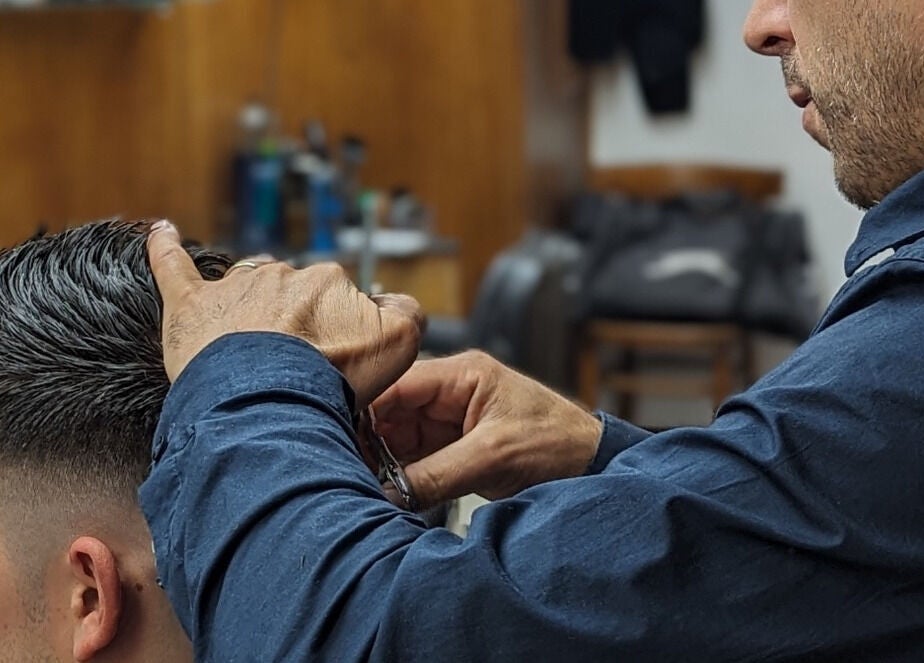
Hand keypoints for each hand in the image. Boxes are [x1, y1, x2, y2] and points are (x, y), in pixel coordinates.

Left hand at [147, 220, 423, 407]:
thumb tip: (391, 301)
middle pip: (292, 295)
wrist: (270, 404)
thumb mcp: (399, 344)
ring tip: (253, 353)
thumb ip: (405, 312)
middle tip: (295, 371)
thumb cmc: (330, 379)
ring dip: (251, 311)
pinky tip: (161, 232)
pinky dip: (164, 248)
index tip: (332, 364)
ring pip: (246, 289)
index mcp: (328, 281)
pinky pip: (173, 266)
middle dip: (295, 326)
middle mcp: (282, 275)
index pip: (336, 300)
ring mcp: (235, 287)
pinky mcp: (192, 305)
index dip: (336, 333)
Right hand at [372, 350, 603, 507]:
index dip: (365, 409)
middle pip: (391, 411)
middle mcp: (451, 392)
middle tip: (350, 470)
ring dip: (383, 461)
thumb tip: (389, 492)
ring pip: (399, 437)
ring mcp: (451, 420)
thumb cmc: (557, 443)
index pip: (398, 384)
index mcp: (462, 374)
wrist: (591, 467)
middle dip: (371, 441)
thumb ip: (437, 474)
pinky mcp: (454, 447)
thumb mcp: (494, 456)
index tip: (340, 437)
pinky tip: (386, 490)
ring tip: (364, 484)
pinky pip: (415, 458)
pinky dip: (401, 475)